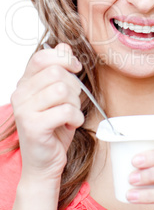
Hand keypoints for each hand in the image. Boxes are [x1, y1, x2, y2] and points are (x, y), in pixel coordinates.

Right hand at [11, 43, 83, 183]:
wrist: (44, 163)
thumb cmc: (53, 129)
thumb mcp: (59, 96)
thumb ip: (59, 71)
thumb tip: (64, 46)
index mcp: (25, 83)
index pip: (41, 57)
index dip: (63, 58)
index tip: (75, 67)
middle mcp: (20, 94)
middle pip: (56, 73)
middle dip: (74, 87)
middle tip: (72, 102)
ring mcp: (24, 110)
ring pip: (62, 90)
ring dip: (75, 104)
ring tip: (71, 115)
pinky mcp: (33, 126)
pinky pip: (65, 111)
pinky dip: (76, 118)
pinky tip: (70, 125)